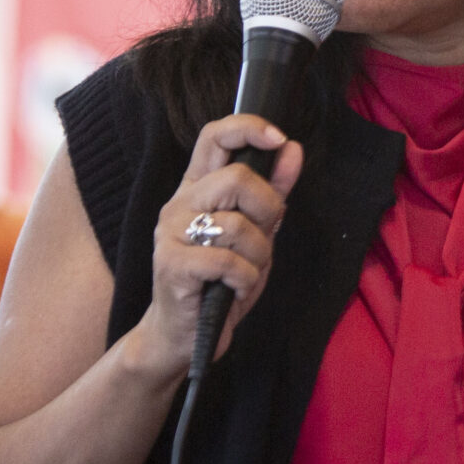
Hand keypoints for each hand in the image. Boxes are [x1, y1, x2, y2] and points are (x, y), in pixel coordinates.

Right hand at [122, 114, 303, 382]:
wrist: (184, 335)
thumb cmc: (220, 282)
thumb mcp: (256, 234)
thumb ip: (272, 193)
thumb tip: (292, 149)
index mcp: (197, 189)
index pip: (214, 137)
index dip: (248, 128)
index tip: (279, 139)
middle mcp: (179, 205)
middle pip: (238, 178)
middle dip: (268, 210)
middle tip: (263, 240)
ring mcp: (171, 235)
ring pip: (238, 225)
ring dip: (257, 257)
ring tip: (243, 274)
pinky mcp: (172, 267)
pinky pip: (228, 262)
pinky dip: (245, 281)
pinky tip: (234, 291)